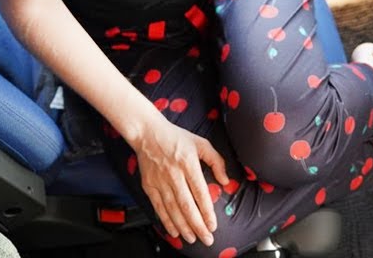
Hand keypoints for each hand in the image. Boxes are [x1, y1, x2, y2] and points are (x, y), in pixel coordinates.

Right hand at [131, 117, 229, 245]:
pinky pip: (158, 207)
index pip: (200, 192)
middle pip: (187, 205)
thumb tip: (225, 181)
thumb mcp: (201, 143)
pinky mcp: (149, 185)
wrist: (148, 133)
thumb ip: (216, 161)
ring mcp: (160, 181)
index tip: (213, 225)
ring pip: (172, 209)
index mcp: (188, 163)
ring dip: (183, 226)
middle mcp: (174, 174)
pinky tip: (174, 231)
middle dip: (197, 225)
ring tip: (192, 238)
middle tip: (207, 239)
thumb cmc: (177, 138)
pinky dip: (166, 221)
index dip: (206, 211)